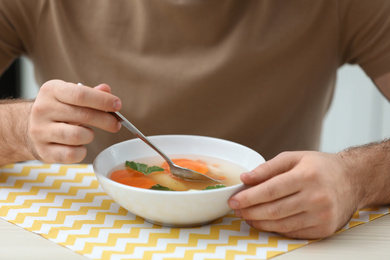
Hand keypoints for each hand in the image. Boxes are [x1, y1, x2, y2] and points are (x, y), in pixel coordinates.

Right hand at [28, 80, 121, 163]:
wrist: (29, 126)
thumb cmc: (58, 109)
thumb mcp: (70, 95)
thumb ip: (90, 93)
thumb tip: (106, 90)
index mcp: (51, 91)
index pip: (80, 94)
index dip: (103, 100)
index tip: (117, 105)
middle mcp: (43, 109)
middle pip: (83, 115)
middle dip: (106, 120)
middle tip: (116, 124)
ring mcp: (40, 131)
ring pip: (77, 136)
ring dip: (90, 135)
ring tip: (89, 133)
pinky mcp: (43, 151)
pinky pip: (71, 154)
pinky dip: (82, 152)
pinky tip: (80, 146)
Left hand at [228, 151, 358, 238]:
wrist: (352, 180)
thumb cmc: (320, 167)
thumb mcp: (294, 158)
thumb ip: (267, 167)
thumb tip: (245, 178)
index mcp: (307, 176)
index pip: (270, 190)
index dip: (248, 197)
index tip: (234, 199)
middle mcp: (316, 197)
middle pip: (274, 210)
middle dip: (250, 211)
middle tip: (237, 209)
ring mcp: (321, 216)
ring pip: (281, 224)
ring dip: (259, 222)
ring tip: (247, 216)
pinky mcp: (324, 229)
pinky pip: (292, 232)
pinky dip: (275, 228)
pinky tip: (265, 222)